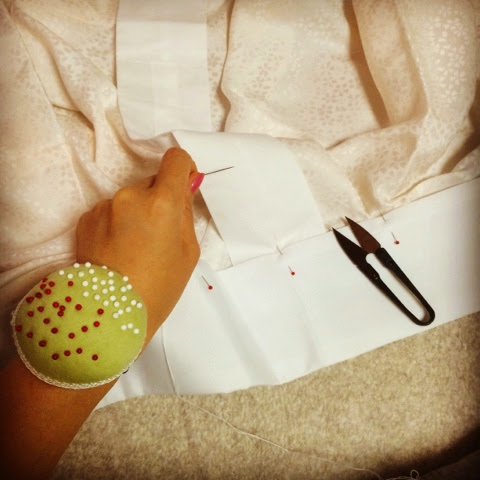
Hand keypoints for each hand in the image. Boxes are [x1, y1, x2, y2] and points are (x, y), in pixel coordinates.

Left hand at [75, 147, 202, 346]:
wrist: (109, 315)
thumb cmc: (159, 287)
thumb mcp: (187, 252)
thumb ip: (186, 212)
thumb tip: (184, 187)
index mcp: (161, 203)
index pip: (175, 159)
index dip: (184, 169)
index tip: (183, 185)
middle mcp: (129, 196)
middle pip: (152, 182)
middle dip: (159, 200)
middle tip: (159, 234)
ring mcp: (104, 206)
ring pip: (130, 198)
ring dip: (136, 213)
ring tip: (135, 248)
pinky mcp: (86, 218)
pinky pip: (110, 211)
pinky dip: (117, 223)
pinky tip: (117, 250)